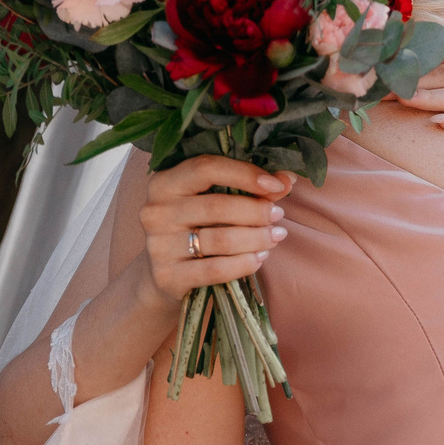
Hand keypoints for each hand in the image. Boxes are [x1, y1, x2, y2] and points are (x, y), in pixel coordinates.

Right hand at [142, 156, 291, 301]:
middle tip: (279, 215)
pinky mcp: (167, 276)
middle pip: (216, 206)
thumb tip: (289, 178)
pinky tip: (259, 258)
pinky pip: (215, 269)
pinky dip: (244, 264)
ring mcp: (158, 245)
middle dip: (256, 211)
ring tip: (275, 236)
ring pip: (220, 239)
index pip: (206, 168)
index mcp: (164, 182)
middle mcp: (155, 211)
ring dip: (256, 238)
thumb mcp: (215, 201)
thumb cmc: (197, 228)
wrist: (167, 275)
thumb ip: (250, 187)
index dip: (245, 174)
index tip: (276, 184)